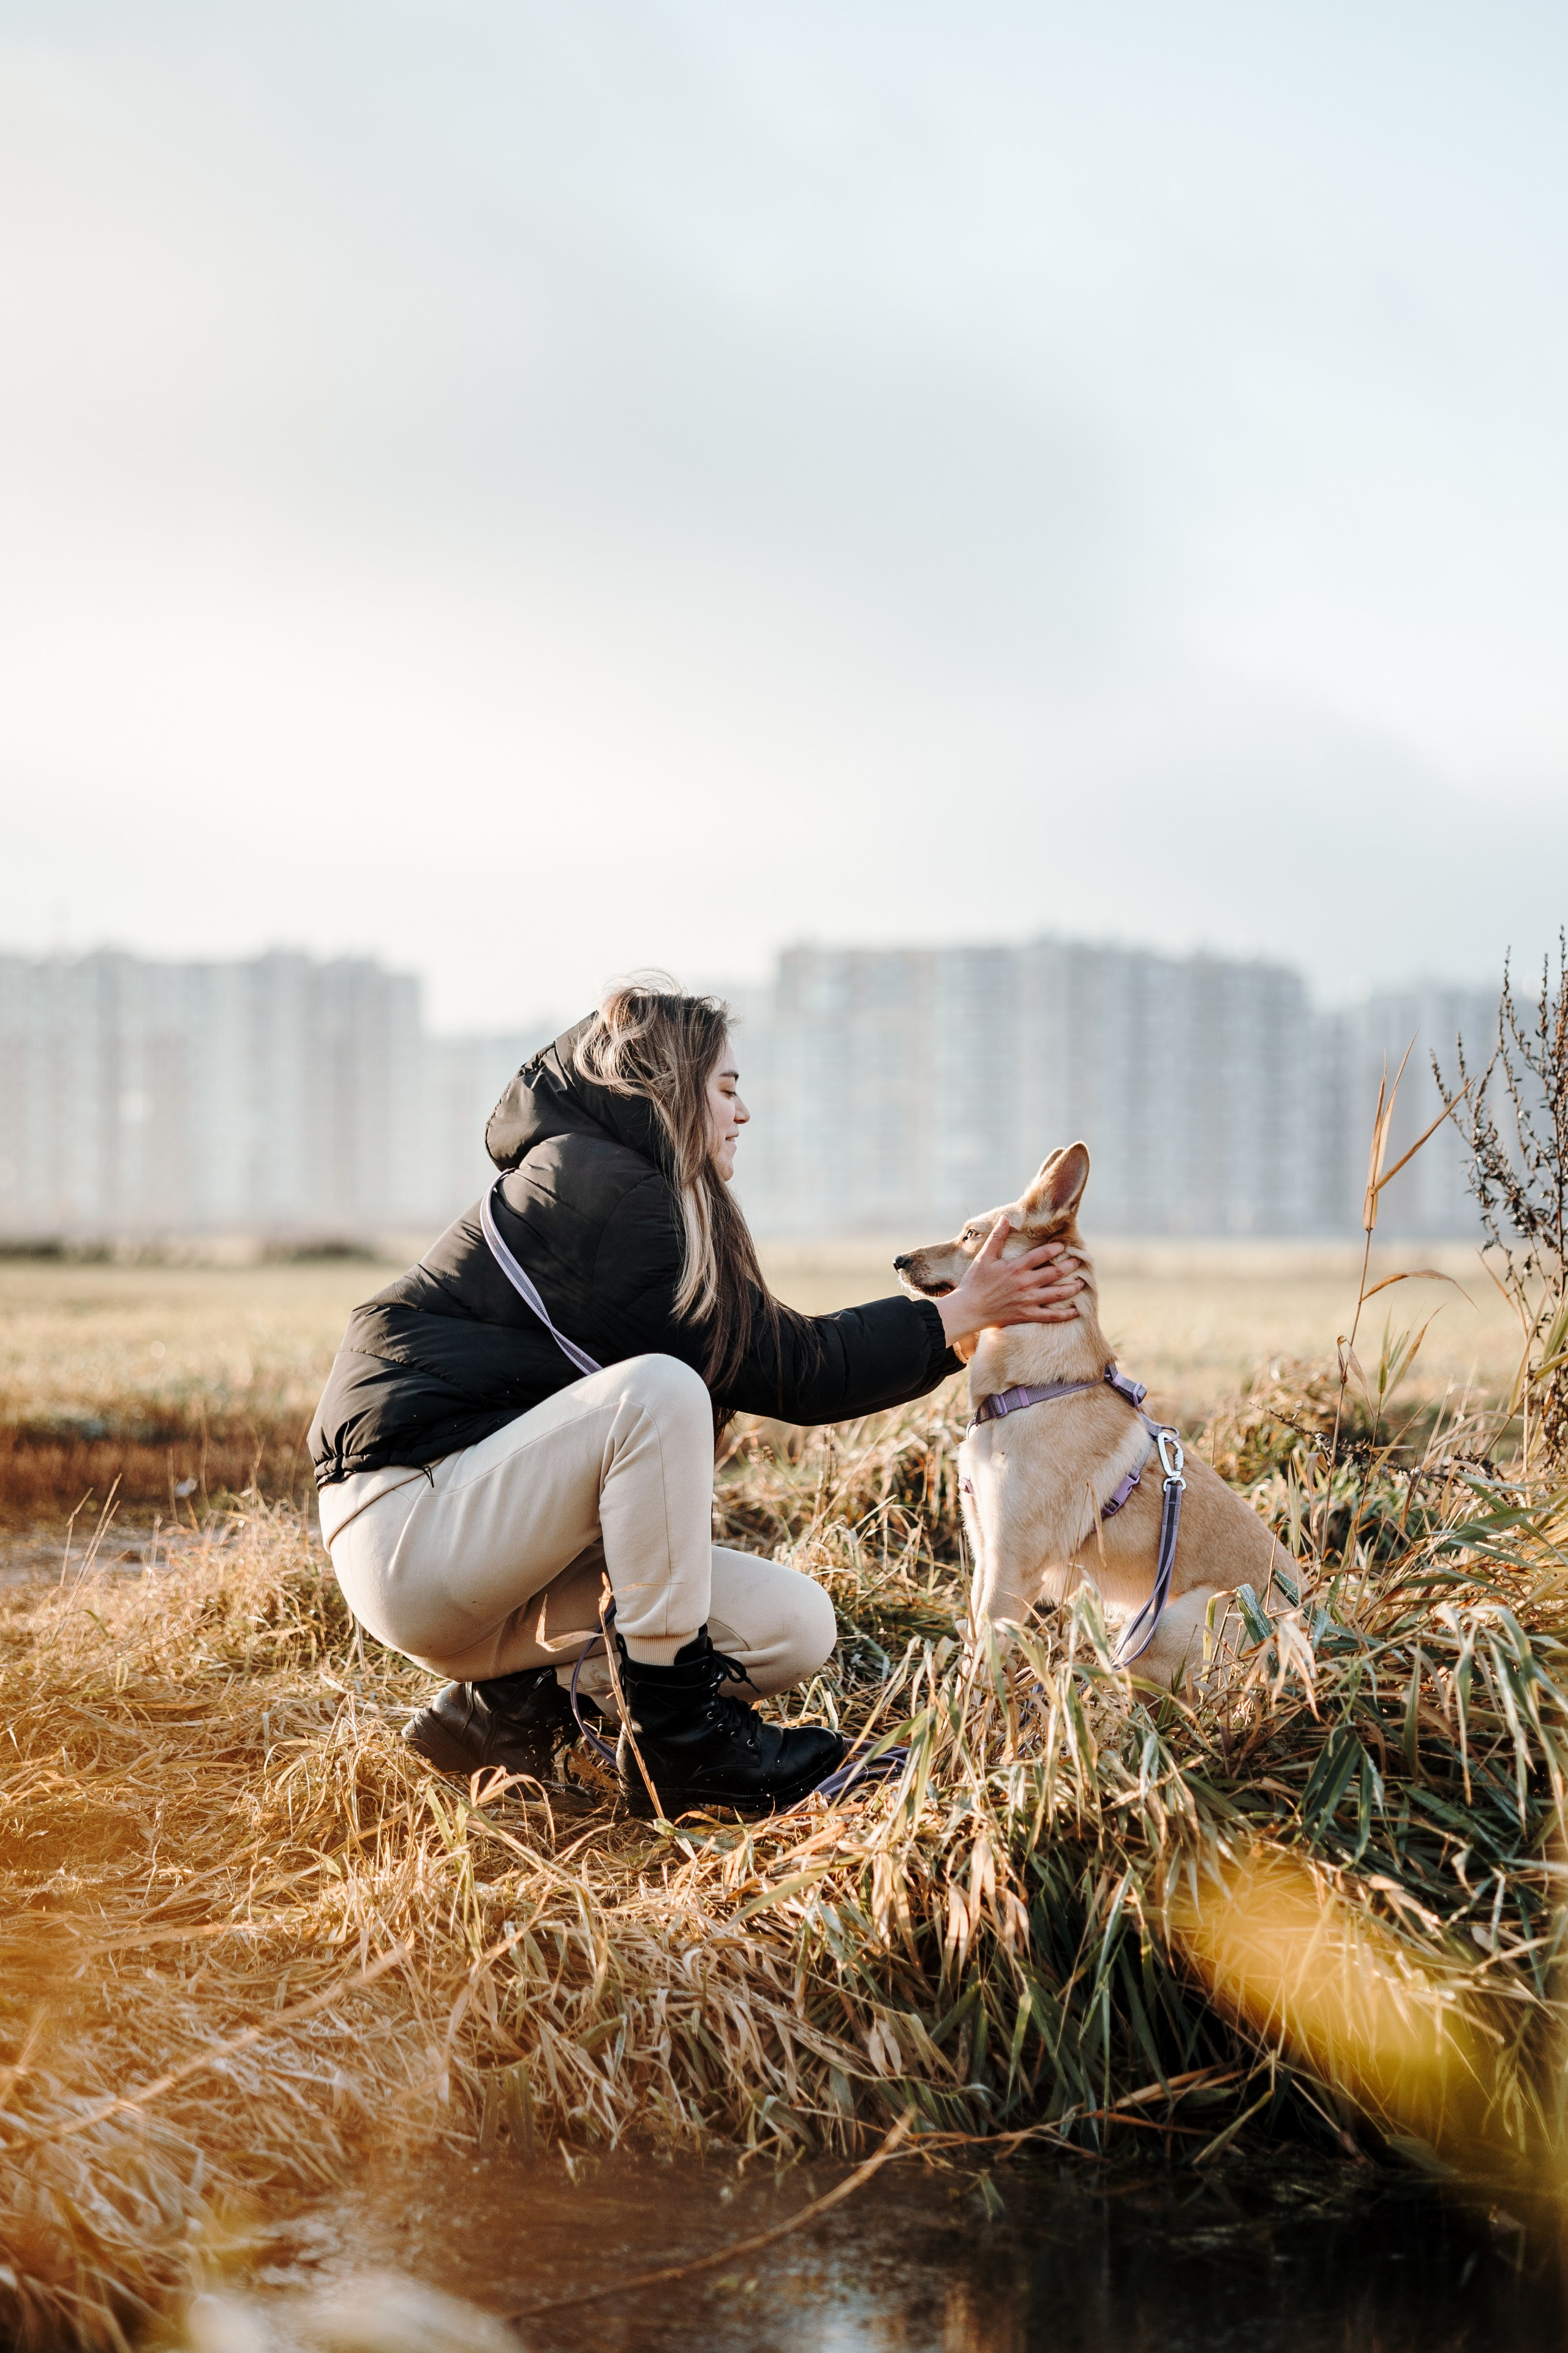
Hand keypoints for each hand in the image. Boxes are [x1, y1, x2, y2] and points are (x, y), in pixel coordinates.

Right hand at [936, 1217, 1084, 1348]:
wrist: (968, 1309)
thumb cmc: (974, 1283)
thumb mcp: (984, 1257)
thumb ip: (997, 1237)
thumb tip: (1005, 1218)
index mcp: (1016, 1268)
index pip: (1042, 1254)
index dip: (1056, 1248)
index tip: (1064, 1245)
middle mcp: (1026, 1283)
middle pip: (1055, 1273)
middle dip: (1070, 1266)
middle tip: (1079, 1261)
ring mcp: (1028, 1300)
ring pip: (1058, 1294)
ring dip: (1073, 1288)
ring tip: (1082, 1282)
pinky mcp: (1027, 1315)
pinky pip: (1051, 1316)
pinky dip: (1065, 1314)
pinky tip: (1076, 1311)